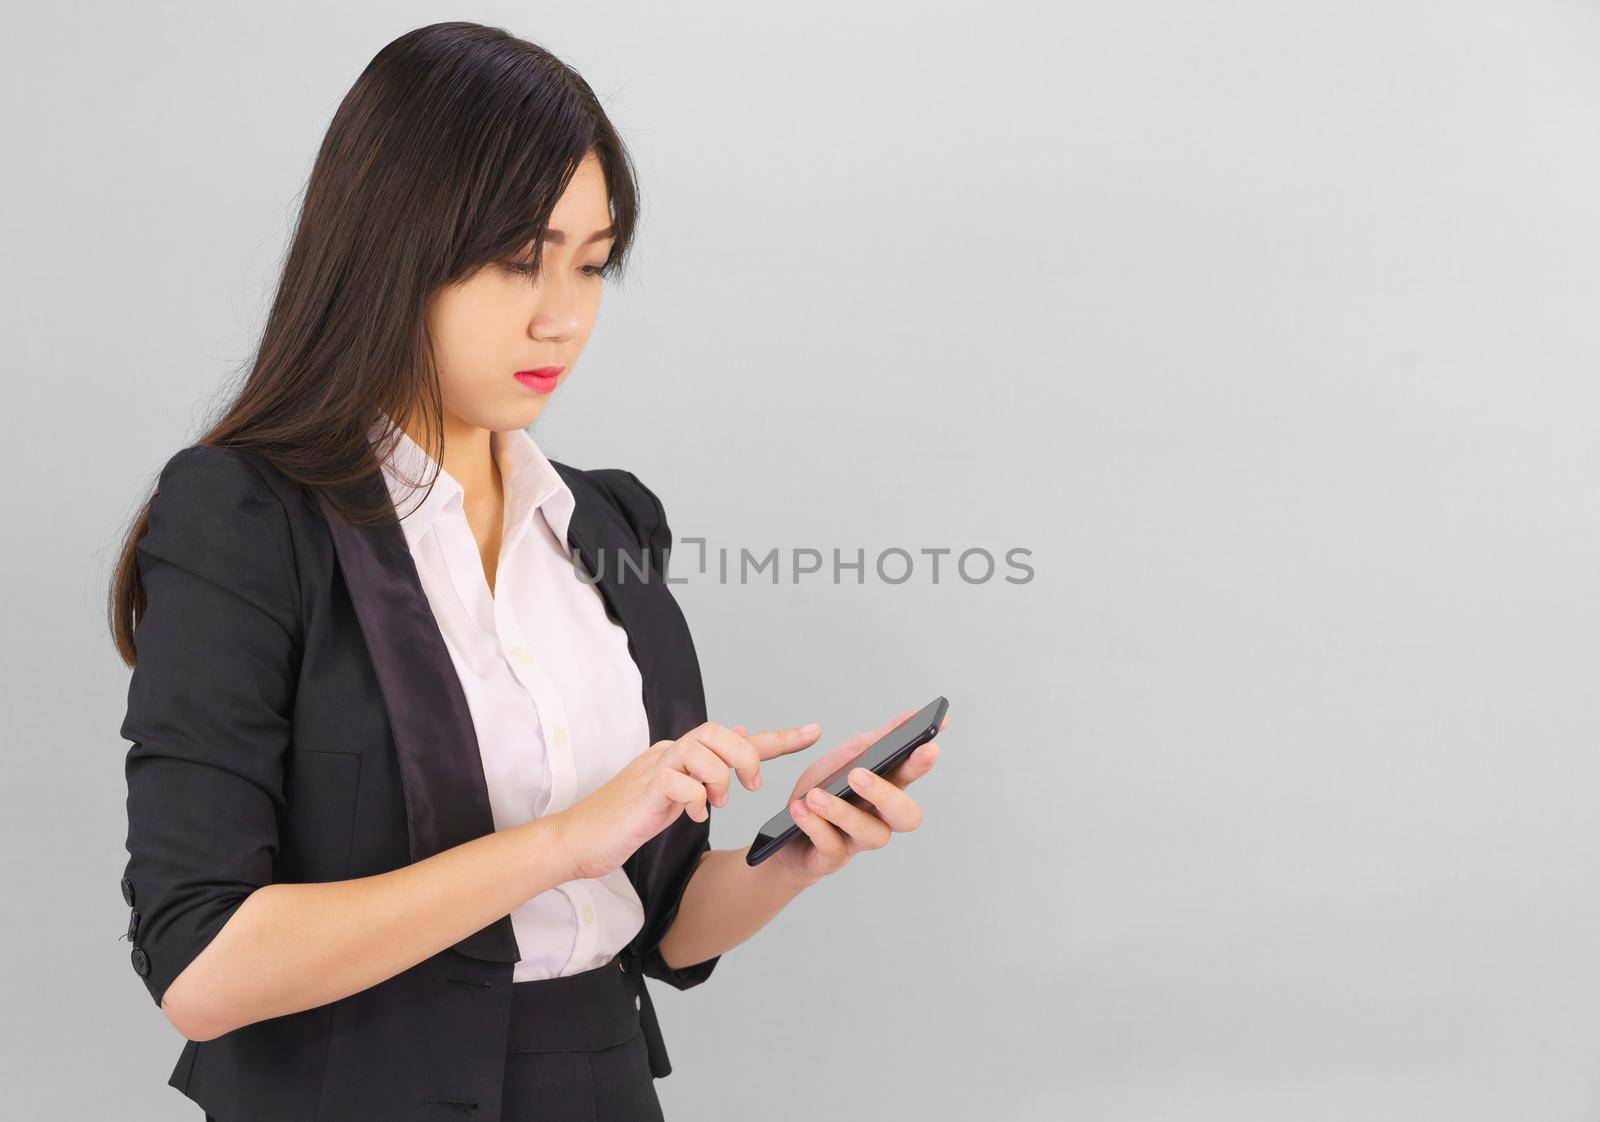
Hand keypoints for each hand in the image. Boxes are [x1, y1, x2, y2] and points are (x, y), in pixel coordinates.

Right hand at [555, 720, 821, 879]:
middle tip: (751, 788)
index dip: (779, 737)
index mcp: (683, 755)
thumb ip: (705, 772)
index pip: (736, 737)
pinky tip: (693, 815)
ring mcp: (655, 767)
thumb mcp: (675, 796)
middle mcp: (670, 752)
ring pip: (702, 750)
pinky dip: (695, 798)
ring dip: (718, 780)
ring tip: (714, 804)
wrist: (581, 839)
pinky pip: (680, 780)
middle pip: (720, 732)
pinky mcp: (644, 788)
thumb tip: (740, 737)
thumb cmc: (628, 820)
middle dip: (746, 758)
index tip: (815, 733)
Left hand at [738, 707, 947, 887]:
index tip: (928, 743)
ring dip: (842, 812)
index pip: (912, 774)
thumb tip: (912, 715)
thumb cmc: (823, 792)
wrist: (784, 834)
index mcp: (886, 788)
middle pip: (906, 816)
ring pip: (872, 835)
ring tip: (815, 795)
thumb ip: (877, 740)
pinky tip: (800, 809)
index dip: (922, 762)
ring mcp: (857, 842)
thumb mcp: (846, 758)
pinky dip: (815, 826)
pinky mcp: (832, 858)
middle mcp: (880, 818)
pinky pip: (831, 847)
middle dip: (886, 795)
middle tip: (858, 774)